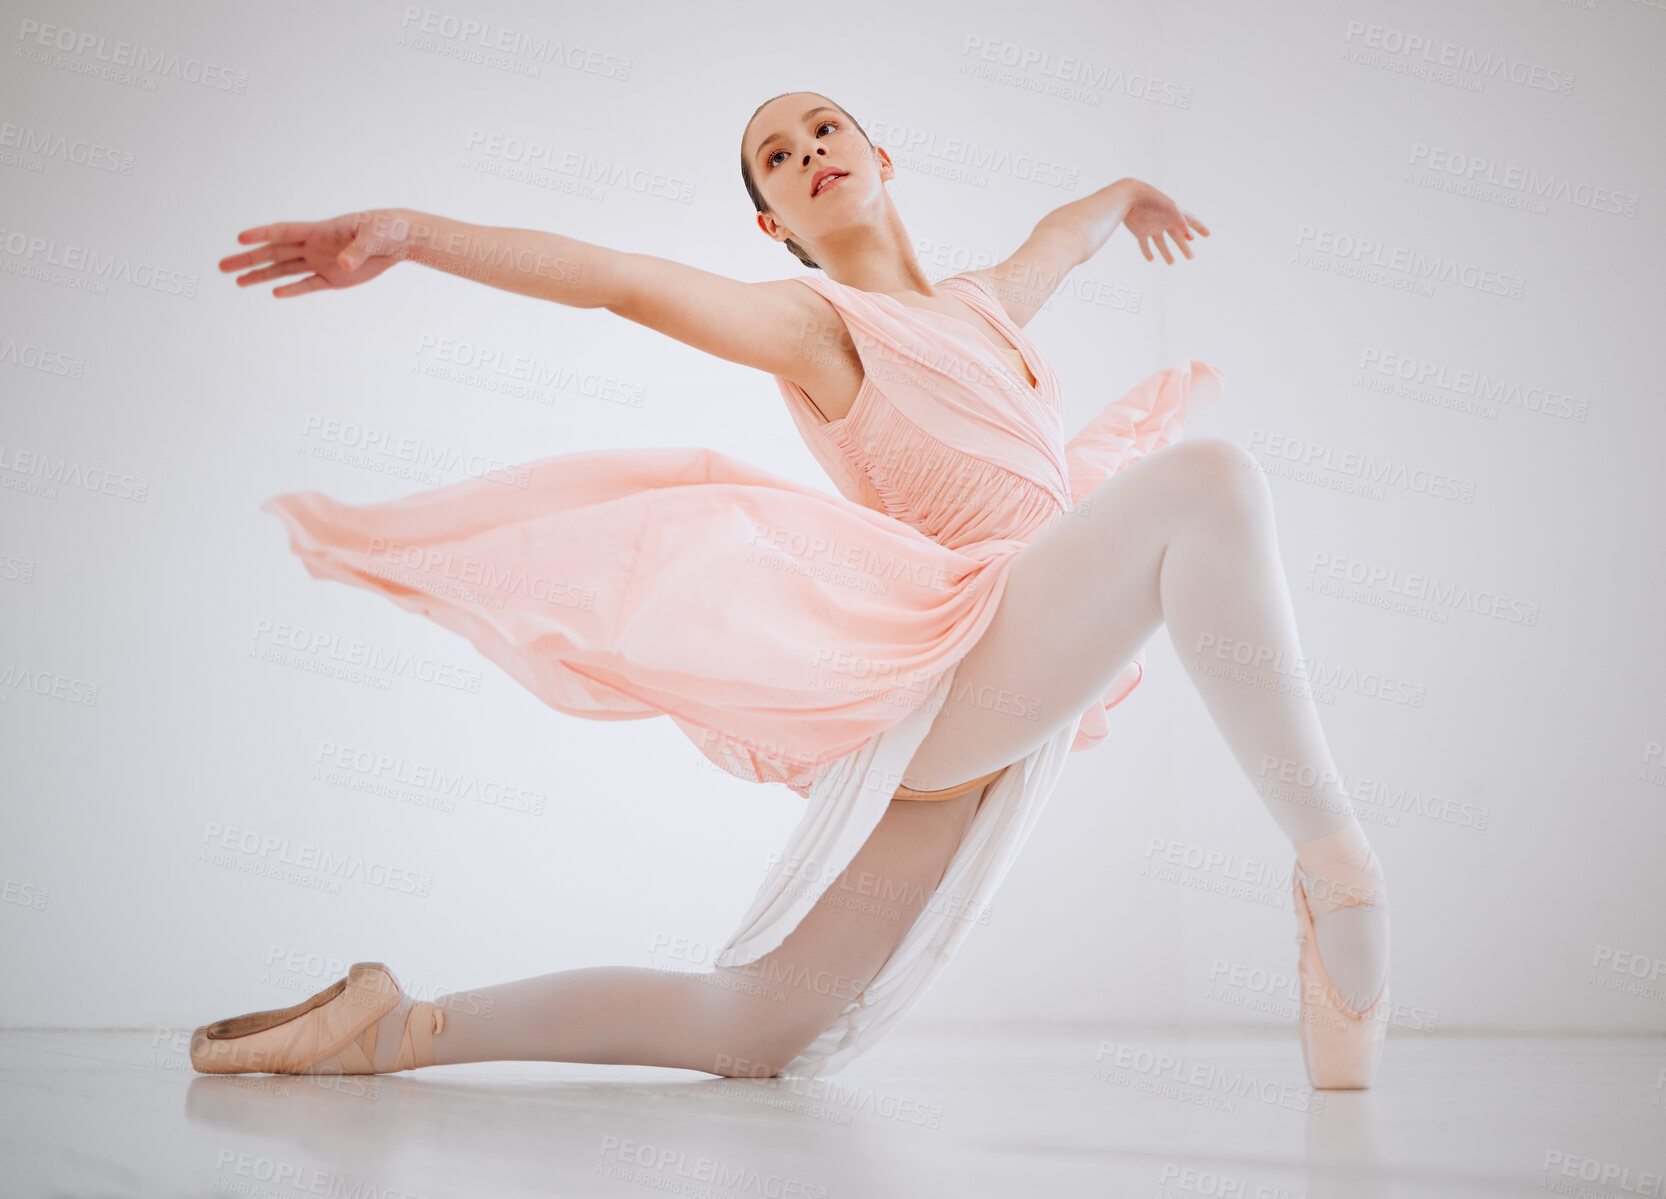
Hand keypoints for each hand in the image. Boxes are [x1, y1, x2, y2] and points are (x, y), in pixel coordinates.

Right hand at [218, 208, 414, 296]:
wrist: (399, 240)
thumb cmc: (385, 229)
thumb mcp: (373, 237)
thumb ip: (356, 251)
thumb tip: (344, 265)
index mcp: (319, 230)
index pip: (284, 232)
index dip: (262, 234)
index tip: (239, 238)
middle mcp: (314, 246)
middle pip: (273, 253)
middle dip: (247, 259)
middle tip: (221, 265)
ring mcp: (321, 262)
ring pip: (284, 270)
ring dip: (261, 275)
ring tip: (236, 281)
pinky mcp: (333, 278)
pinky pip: (307, 285)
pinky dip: (292, 290)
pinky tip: (274, 293)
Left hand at [1114, 179, 1209, 264]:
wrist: (1129, 197)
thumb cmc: (1152, 200)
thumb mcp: (1171, 210)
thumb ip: (1182, 223)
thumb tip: (1190, 238)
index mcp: (1174, 213)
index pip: (1190, 221)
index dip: (1199, 228)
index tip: (1208, 234)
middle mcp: (1164, 221)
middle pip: (1176, 237)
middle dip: (1184, 247)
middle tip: (1191, 257)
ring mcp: (1152, 227)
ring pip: (1161, 243)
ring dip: (1166, 253)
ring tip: (1171, 263)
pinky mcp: (1139, 231)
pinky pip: (1144, 244)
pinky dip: (1147, 252)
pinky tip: (1151, 259)